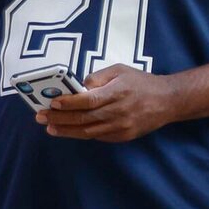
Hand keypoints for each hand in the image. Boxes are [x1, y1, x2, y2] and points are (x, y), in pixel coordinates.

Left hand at [36, 66, 175, 143]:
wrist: (168, 101)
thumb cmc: (142, 82)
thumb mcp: (120, 70)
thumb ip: (98, 77)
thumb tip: (78, 87)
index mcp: (118, 92)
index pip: (88, 101)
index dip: (69, 103)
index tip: (52, 104)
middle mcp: (119, 112)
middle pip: (84, 118)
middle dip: (59, 119)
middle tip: (41, 117)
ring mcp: (122, 127)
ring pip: (88, 132)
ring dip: (66, 131)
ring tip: (50, 128)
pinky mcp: (124, 136)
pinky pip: (98, 137)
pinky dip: (82, 134)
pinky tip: (69, 131)